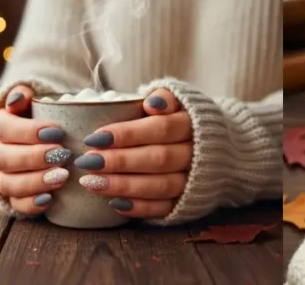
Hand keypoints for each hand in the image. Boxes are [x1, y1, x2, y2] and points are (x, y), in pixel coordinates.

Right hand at [0, 85, 70, 214]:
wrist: (52, 137)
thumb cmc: (46, 115)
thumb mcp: (38, 100)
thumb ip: (26, 95)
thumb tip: (18, 99)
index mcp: (0, 125)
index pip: (2, 128)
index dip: (28, 131)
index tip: (58, 131)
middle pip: (3, 158)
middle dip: (33, 157)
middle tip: (63, 154)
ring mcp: (3, 177)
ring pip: (8, 183)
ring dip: (35, 181)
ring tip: (63, 176)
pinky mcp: (15, 197)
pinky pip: (16, 205)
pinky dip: (32, 204)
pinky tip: (51, 199)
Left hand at [75, 89, 191, 218]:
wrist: (216, 147)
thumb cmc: (180, 120)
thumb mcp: (178, 100)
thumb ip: (165, 97)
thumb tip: (151, 104)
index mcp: (192, 124)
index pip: (161, 128)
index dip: (128, 134)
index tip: (95, 138)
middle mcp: (196, 154)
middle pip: (159, 158)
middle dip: (121, 161)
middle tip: (88, 162)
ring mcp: (194, 180)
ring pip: (161, 186)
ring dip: (124, 186)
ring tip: (92, 183)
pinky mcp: (188, 201)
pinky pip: (164, 208)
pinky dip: (139, 207)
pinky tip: (114, 203)